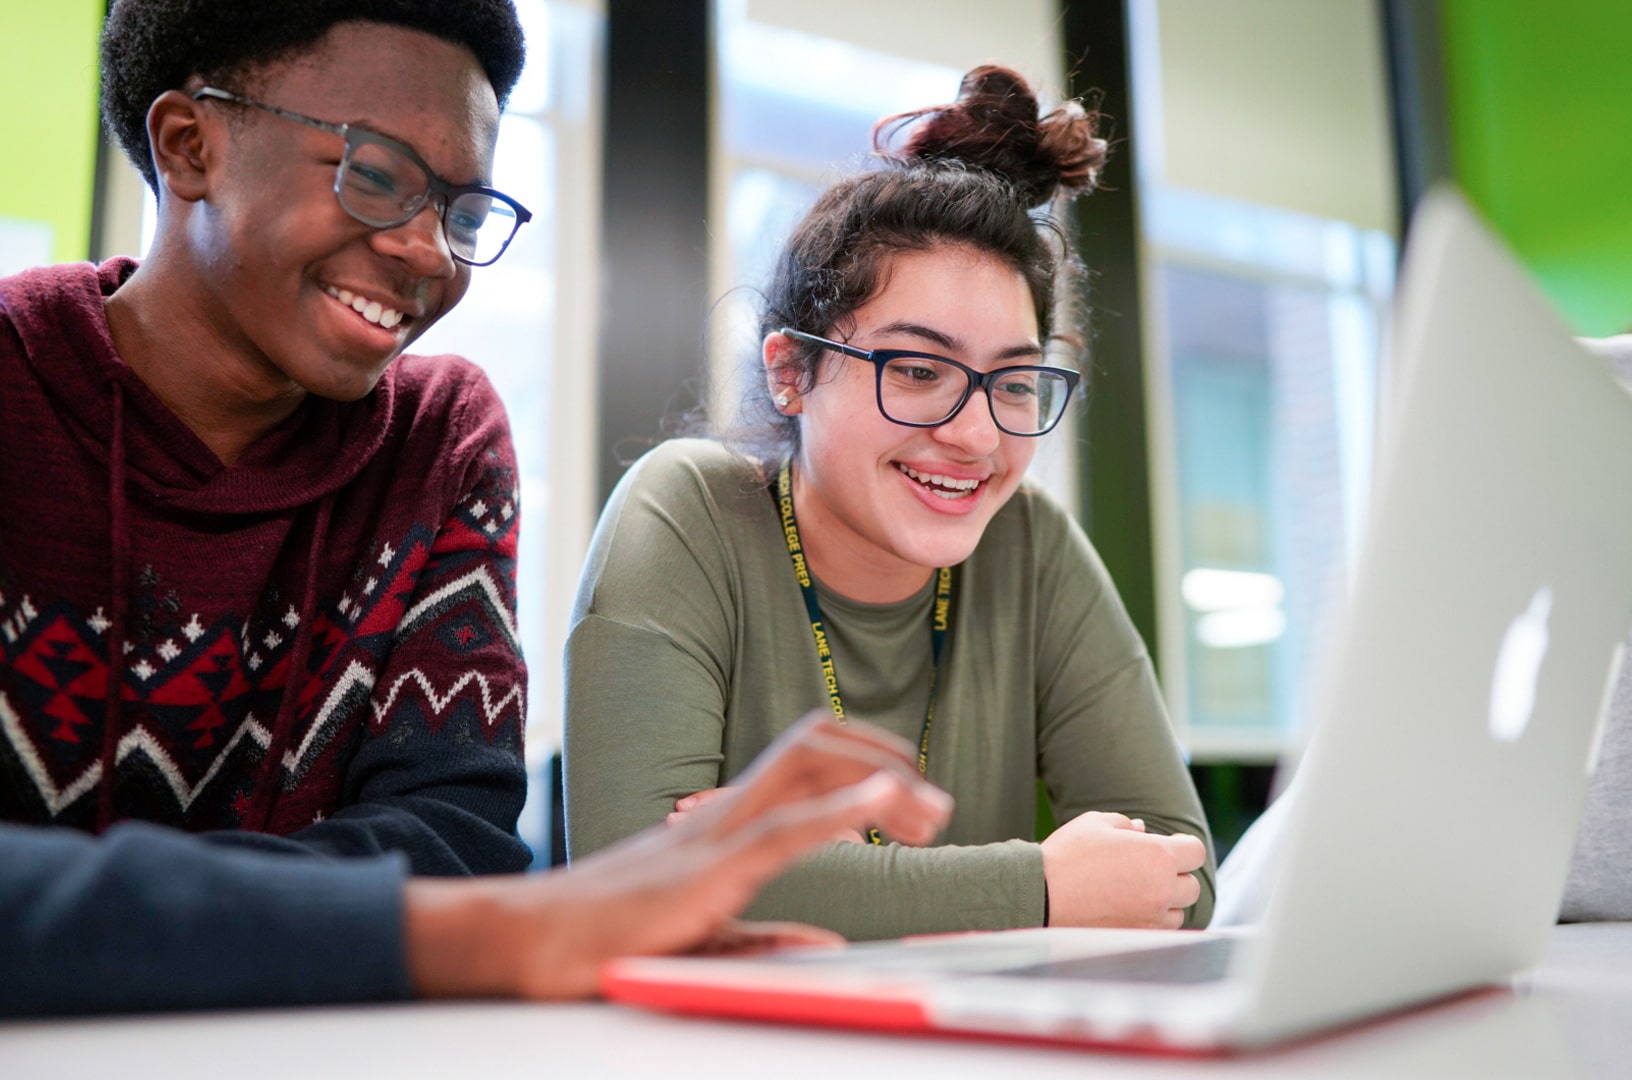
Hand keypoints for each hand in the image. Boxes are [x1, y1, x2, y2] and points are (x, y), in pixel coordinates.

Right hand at [404, 713, 952, 999]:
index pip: (803, 760)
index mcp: (723, 822)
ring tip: (929, 809)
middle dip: (884, 758)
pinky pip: (785, 827)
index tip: (911, 791)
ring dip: (880, 779)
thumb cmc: (600, 936)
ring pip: (808, 769)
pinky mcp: (708, 870)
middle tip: (936, 805)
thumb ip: (762, 936)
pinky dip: (843, 808)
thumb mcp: (701, 935)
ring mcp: (716, 834)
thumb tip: (823, 943)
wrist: (529, 941)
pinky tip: (884, 801)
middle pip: (815, 746)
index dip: (864, 761)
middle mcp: (724, 813)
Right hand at [1039, 811, 1204, 928]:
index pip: (1196, 851)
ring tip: (1138, 893)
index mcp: (1158, 855)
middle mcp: (1162, 889)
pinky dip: (1152, 922)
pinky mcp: (1136, 938)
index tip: (1170, 847)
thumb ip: (1126, 824)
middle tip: (1149, 870)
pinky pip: (1159, 932)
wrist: (1041, 894)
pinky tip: (1130, 911)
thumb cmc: (1067, 854)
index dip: (1184, 847)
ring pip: (1178, 913)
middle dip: (1175, 876)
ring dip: (1166, 903)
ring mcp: (1151, 918)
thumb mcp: (1095, 823)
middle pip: (1192, 886)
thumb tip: (1141, 830)